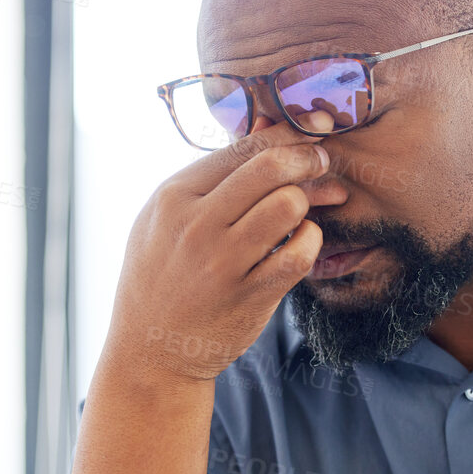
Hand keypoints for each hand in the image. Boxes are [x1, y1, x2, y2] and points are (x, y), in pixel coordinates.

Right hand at [104, 112, 331, 386]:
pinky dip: (310, 242)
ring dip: (307, 204)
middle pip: (271, 167)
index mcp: (174, 196)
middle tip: (322, 166)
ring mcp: (223, 262)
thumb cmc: (163, 275)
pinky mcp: (249, 296)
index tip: (312, 136)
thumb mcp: (168, 217)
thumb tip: (269, 121)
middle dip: (307, 159)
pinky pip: (299, 253)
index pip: (243, 147)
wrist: (150, 352)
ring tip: (300, 214)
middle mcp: (196, 225)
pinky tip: (300, 244)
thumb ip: (216, 172)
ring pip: (289, 206)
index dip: (288, 135)